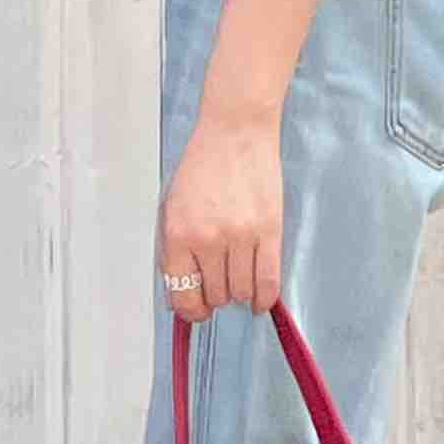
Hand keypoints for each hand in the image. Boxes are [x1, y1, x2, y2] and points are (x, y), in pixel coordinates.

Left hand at [158, 107, 284, 321]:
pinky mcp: (270, 232)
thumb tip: (181, 289)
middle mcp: (209, 240)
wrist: (236, 131)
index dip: (190, 310)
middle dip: (215, 297)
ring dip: (239, 294)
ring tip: (238, 281)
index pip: (183, 294)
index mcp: (179, 234)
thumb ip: (175, 249)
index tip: (196, 312)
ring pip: (241, 291)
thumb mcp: (173, 206)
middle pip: (215, 295)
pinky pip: (269, 280)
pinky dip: (264, 297)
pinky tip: (260, 299)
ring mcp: (242, 237)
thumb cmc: (203, 165)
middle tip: (218, 288)